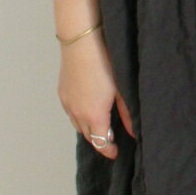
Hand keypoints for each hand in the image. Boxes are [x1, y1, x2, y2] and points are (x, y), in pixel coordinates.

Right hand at [57, 30, 135, 158]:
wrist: (82, 43)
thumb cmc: (105, 63)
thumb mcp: (121, 89)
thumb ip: (127, 113)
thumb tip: (133, 131)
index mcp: (94, 116)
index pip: (100, 143)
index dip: (109, 150)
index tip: (116, 152)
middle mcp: (77, 114)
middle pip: (88, 136)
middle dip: (99, 140)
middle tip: (112, 137)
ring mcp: (67, 104)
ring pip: (78, 125)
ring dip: (89, 128)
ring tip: (101, 123)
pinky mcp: (62, 93)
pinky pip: (71, 112)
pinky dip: (80, 116)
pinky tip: (88, 107)